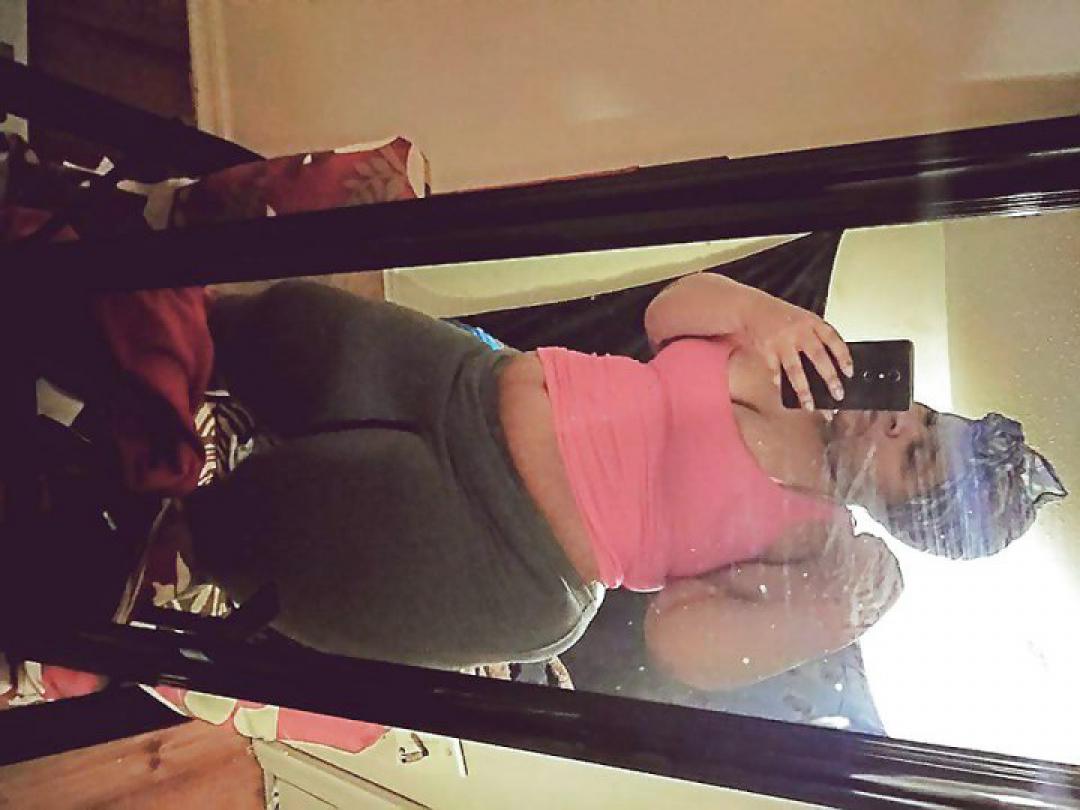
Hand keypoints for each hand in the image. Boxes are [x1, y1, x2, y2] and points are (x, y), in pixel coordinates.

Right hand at [741, 293, 852, 409]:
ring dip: (803, 389)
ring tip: (809, 405)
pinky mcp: (767, 349)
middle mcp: (799, 331)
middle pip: (818, 356)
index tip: (849, 373)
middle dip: (829, 378)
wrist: (754, 308)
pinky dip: (778, 381)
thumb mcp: (805, 319)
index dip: (843, 357)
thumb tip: (835, 364)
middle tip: (837, 395)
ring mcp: (782, 341)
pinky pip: (774, 370)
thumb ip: (818, 336)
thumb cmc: (783, 316)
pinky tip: (782, 390)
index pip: (833, 340)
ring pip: (795, 369)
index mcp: (813, 322)